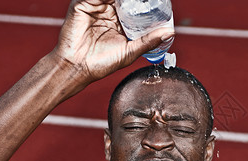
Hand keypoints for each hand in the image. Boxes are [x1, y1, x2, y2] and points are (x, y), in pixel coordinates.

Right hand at [52, 0, 173, 81]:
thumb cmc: (102, 63)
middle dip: (138, 0)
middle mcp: (108, 10)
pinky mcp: (82, 3)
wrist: (78, 68)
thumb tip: (170, 33)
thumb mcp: (130, 51)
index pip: (135, 5)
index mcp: (120, 20)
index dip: (145, 3)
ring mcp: (96, 5)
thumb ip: (148, 41)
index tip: (160, 1)